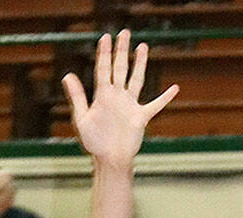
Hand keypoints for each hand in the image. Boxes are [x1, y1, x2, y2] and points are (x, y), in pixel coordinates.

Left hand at [62, 30, 177, 167]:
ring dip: (140, 63)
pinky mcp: (141, 117)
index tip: (106, 37)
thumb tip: (67, 75)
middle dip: (122, 50)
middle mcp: (117, 97)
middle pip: (120, 68)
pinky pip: (156, 105)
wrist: (109, 159)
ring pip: (136, 79)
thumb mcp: (82, 118)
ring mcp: (130, 105)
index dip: (104, 52)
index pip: (103, 68)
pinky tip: (175, 88)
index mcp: (103, 95)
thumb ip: (77, 97)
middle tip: (124, 33)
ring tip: (142, 47)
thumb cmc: (94, 142)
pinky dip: (165, 98)